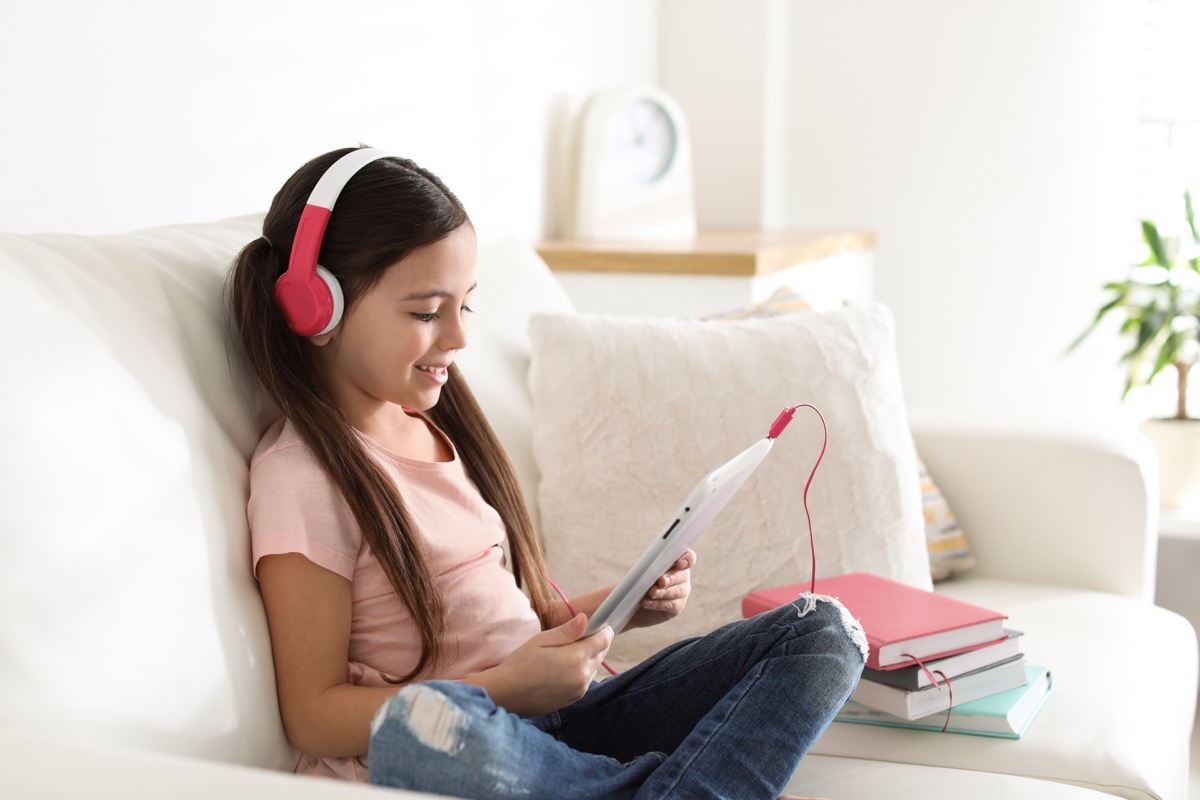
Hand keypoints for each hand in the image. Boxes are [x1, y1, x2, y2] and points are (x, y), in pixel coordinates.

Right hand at [473, 613, 613, 716]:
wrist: (507, 694)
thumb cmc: (521, 663)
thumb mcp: (541, 640)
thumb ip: (567, 631)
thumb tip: (585, 618)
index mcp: (576, 658)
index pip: (603, 640)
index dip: (604, 630)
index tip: (602, 623)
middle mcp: (582, 675)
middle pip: (601, 654)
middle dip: (597, 643)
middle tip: (583, 634)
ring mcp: (579, 689)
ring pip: (594, 667)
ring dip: (589, 657)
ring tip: (571, 651)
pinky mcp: (574, 699)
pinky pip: (586, 680)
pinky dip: (582, 670)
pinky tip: (565, 666)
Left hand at [626, 549, 695, 629]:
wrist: (631, 602)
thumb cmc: (636, 581)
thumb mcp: (638, 571)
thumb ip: (645, 566)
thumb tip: (643, 567)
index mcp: (675, 561)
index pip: (689, 557)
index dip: (688, 559)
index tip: (679, 564)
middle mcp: (682, 576)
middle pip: (683, 575)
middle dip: (671, 578)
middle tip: (661, 581)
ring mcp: (681, 592)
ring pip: (677, 591)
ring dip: (663, 592)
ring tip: (651, 593)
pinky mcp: (676, 607)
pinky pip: (670, 605)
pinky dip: (657, 604)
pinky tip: (646, 603)